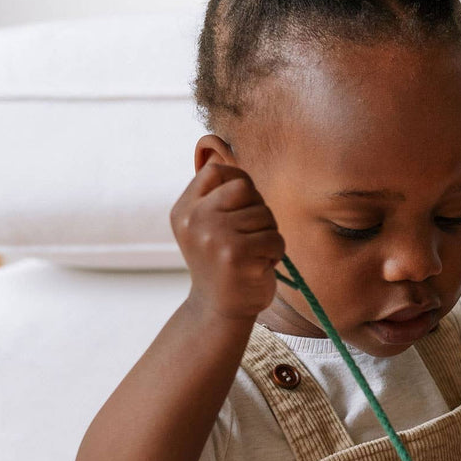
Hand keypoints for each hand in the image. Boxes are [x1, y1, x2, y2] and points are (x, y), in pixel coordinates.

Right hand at [171, 162, 284, 321]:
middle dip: (258, 211)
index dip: (241, 185)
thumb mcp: (206, 225)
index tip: (241, 210)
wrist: (219, 309)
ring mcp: (214, 236)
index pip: (219, 171)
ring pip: (265, 215)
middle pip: (246, 188)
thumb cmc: (222, 263)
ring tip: (251, 254)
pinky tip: (259, 266)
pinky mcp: (237, 255)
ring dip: (268, 235)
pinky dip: (275, 253)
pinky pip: (275, 239)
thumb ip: (216, 193)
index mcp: (184, 209)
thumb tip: (223, 150)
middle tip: (248, 237)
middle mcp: (195, 219)